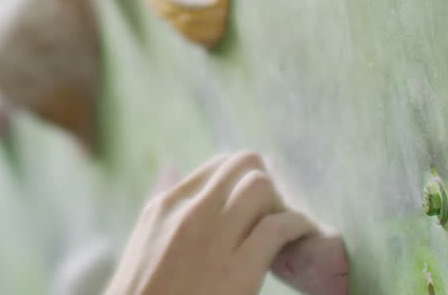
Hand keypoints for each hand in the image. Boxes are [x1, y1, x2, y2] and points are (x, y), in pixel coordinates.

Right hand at [105, 152, 318, 294]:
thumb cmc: (143, 294)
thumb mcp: (144, 244)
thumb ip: (164, 208)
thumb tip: (170, 168)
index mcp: (164, 207)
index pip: (218, 167)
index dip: (244, 181)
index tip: (255, 206)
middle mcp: (188, 212)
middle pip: (244, 165)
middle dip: (266, 184)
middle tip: (272, 215)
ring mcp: (212, 238)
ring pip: (261, 186)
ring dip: (281, 203)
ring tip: (285, 230)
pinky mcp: (238, 270)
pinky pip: (279, 227)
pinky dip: (299, 227)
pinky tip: (303, 238)